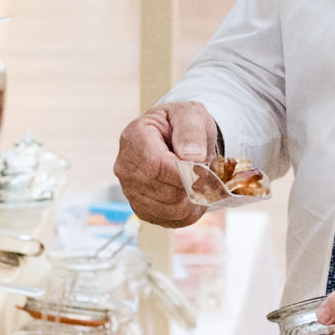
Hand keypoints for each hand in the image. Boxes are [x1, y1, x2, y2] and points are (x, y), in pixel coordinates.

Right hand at [113, 102, 218, 227]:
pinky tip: (191, 196)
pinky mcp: (140, 207)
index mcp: (134, 137)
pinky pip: (167, 220)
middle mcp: (125, 166)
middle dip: (192, 188)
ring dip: (192, 202)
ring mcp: (130, 189)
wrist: (175, 136)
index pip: (156, 166)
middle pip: (163, 191)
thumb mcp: (191, 114)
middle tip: (209, 177)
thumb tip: (192, 157)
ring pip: (168, 210)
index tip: (205, 170)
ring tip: (201, 185)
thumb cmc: (182, 124)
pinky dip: (186, 213)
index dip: (184, 174)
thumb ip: (191, 131)